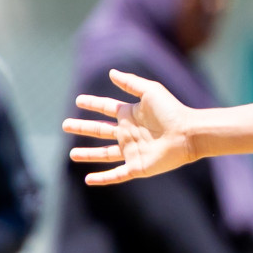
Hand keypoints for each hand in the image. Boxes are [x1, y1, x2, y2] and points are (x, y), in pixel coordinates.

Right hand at [64, 69, 197, 184]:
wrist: (187, 134)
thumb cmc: (171, 111)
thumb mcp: (150, 91)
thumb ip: (130, 82)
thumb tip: (111, 72)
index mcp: (131, 114)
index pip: (106, 108)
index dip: (93, 104)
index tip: (79, 100)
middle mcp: (129, 133)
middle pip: (100, 130)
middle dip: (83, 127)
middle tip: (65, 125)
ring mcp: (132, 151)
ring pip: (104, 154)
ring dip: (88, 154)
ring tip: (71, 154)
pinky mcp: (137, 167)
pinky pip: (116, 174)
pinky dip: (102, 178)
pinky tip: (88, 180)